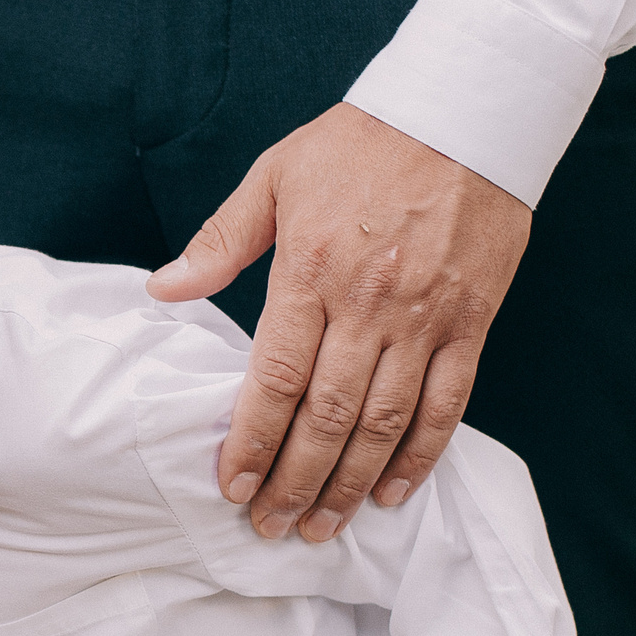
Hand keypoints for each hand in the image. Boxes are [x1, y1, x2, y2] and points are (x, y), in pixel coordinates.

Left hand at [148, 103, 530, 541]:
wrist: (467, 108)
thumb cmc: (361, 142)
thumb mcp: (275, 176)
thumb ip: (219, 240)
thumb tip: (162, 289)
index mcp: (311, 271)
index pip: (276, 378)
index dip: (252, 441)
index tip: (232, 487)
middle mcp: (369, 304)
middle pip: (328, 417)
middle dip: (294, 481)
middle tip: (270, 526)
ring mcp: (426, 318)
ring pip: (386, 423)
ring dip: (350, 484)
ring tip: (321, 526)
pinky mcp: (473, 321)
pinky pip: (448, 404)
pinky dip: (420, 455)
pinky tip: (392, 492)